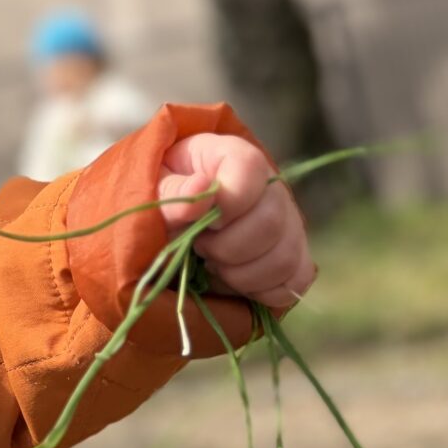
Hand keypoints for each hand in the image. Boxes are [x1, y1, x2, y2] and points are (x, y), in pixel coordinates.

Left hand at [156, 132, 313, 309]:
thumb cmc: (163, 196)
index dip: (228, 202)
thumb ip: (172, 191)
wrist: (177, 219)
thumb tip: (201, 189)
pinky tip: (234, 281)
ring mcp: (288, 221)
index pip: (251, 169)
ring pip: (284, 258)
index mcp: (232, 156)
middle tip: (199, 247)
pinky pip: (294, 282)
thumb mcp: (153, 186)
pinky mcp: (294, 255)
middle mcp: (271, 185)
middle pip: (271, 222)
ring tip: (213, 263)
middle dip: (226, 248)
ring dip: (241, 274)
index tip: (202, 222)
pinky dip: (262, 291)